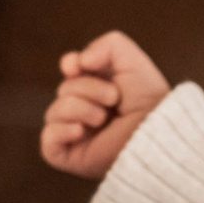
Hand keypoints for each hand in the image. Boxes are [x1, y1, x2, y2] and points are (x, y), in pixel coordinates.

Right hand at [39, 30, 171, 179]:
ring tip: (103, 118)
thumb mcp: (132, 61)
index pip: (71, 72)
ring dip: (80, 108)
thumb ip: (108, 44)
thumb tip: (77, 63)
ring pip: (54, 112)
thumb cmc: (149, 102)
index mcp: (99, 92)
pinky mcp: (71, 157)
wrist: (156, 135)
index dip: (70, 64)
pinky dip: (61, 131)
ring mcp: (77, 137)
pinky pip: (47, 140)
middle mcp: (87, 114)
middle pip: (64, 89)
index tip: (76, 66)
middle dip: (87, 88)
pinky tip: (81, 131)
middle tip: (114, 99)